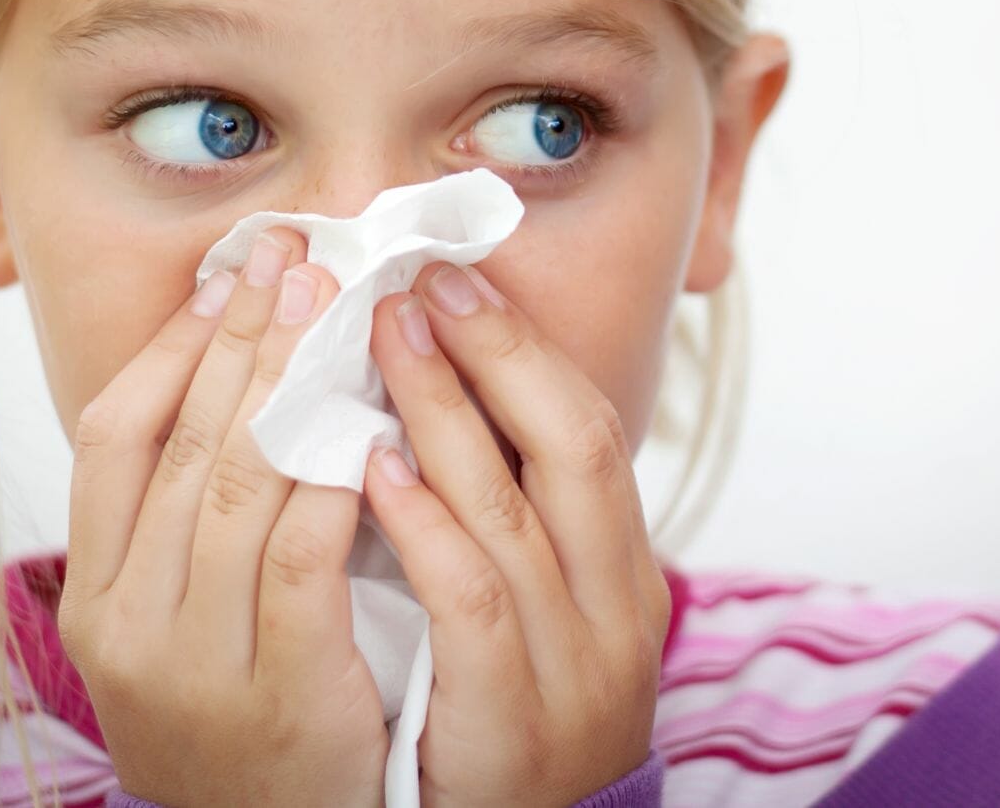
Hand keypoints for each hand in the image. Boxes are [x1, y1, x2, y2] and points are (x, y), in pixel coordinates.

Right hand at [56, 229, 388, 807]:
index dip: (171, 348)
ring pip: (239, 487)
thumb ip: (184, 523)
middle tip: (297, 255)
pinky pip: (305, 557)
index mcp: (93, 598)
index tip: (228, 274)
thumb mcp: (176, 627)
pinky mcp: (281, 693)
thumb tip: (233, 372)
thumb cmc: (235, 717)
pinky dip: (335, 478)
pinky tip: (370, 418)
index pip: (111, 438)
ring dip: (294, 384)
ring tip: (339, 309)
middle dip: (245, 338)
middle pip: (183, 444)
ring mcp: (198, 664)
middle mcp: (128, 626)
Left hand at [361, 259, 670, 807]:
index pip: (590, 429)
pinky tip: (371, 467)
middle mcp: (618, 609)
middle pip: (572, 445)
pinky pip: (472, 602)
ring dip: (442, 412)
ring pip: (513, 510)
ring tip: (376, 339)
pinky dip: (424, 525)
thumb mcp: (548, 617)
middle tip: (413, 283)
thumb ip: (517, 522)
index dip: (523, 347)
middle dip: (493, 353)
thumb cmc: (515, 718)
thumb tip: (449, 399)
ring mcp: (573, 667)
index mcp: (627, 572)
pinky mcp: (512, 721)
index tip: (452, 278)